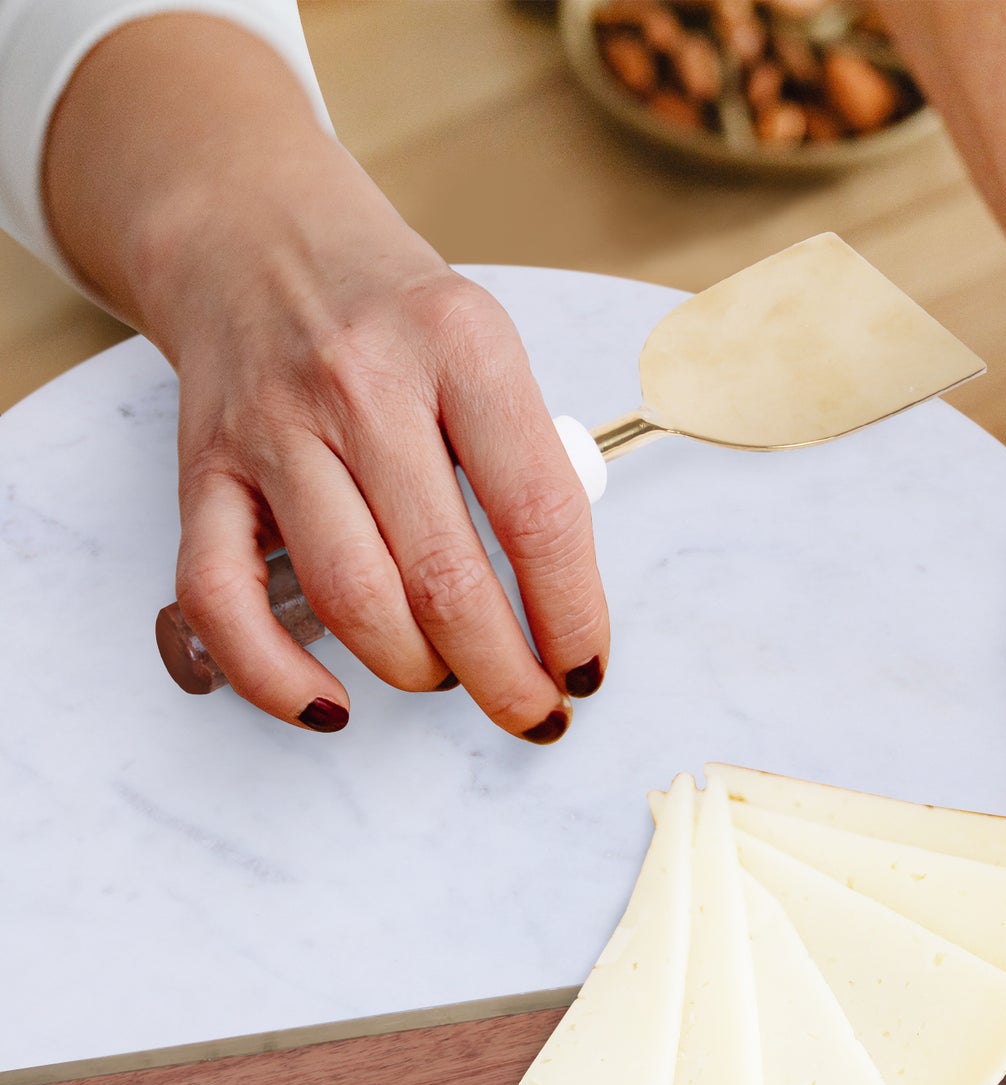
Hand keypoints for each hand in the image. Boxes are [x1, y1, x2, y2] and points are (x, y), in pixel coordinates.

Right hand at [44, 17, 607, 738]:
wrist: (254, 237)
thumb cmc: (392, 317)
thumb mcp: (484, 347)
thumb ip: (523, 458)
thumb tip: (555, 605)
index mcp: (462, 345)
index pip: (540, 513)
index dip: (574, 617)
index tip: (586, 671)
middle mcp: (364, 383)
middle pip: (448, 578)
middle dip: (504, 675)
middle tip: (531, 711)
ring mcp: (275, 428)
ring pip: (354, 598)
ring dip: (416, 672)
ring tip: (445, 676)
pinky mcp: (204, 471)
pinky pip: (223, 601)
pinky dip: (276, 675)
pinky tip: (329, 703)